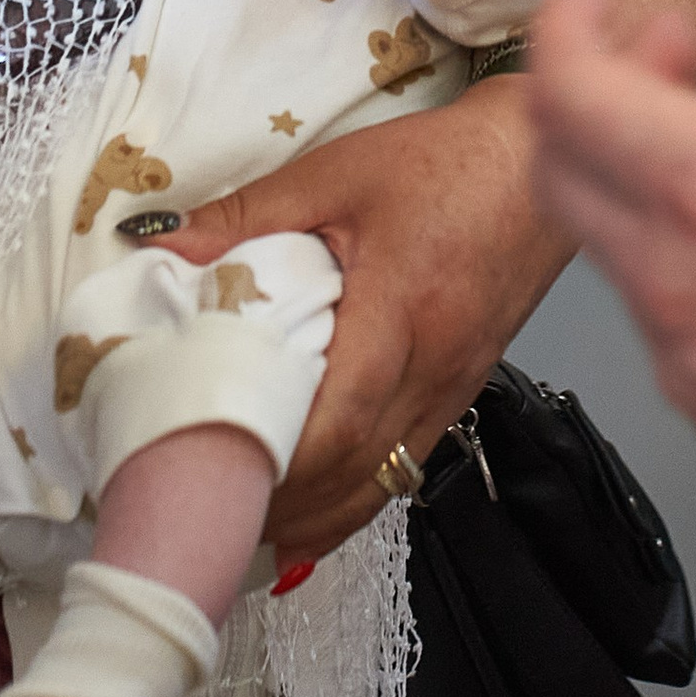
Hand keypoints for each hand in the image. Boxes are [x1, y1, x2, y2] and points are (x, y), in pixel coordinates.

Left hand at [162, 83, 564, 557]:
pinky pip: (407, 464)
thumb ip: (246, 216)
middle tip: (214, 520)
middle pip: (358, 468)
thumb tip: (160, 244)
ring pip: (386, 480)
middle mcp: (435, 365)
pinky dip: (357, 497)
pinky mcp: (463, 391)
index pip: (339, 417)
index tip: (216, 478)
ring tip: (254, 533)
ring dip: (321, 516)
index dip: (279, 462)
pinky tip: (316, 514)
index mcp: (400, 310)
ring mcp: (455, 386)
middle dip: (288, 504)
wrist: (534, 163)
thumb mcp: (334, 173)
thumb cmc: (443, 165)